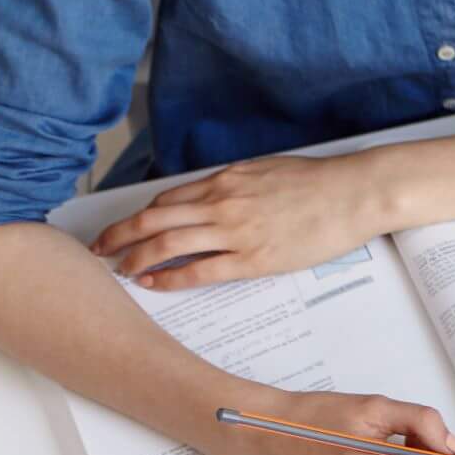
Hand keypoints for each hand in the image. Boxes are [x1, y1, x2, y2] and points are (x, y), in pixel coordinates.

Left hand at [92, 152, 394, 288]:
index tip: (124, 227)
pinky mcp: (253, 259)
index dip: (139, 216)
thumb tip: (215, 198)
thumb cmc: (322, 182)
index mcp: (228, 179)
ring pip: (167, 245)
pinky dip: (168, 278)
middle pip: (153, 220)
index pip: (167, 199)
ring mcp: (236, 231)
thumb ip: (237, 184)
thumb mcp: (270, 170)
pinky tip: (153, 283)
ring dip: (135, 258)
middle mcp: (223, 203)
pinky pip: (198, 271)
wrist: (356, 193)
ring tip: (120, 270)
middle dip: (118, 236)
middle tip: (99, 250)